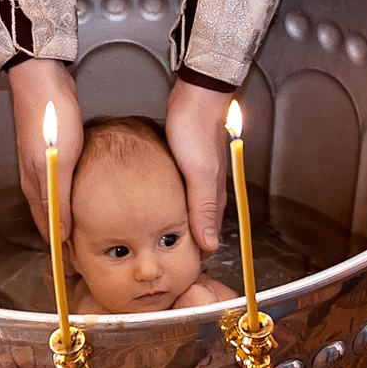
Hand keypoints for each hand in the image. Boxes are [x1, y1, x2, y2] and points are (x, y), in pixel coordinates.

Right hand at [10, 58, 84, 241]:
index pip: (46, 228)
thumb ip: (59, 199)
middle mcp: (35, 178)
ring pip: (54, 201)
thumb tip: (63, 233)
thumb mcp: (58, 161)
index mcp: (34, 185)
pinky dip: (71, 197)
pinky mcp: (52, 150)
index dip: (60, 248)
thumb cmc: (49, 115)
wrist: (42, 79)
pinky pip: (60, 183)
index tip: (75, 265)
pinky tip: (84, 195)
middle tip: (84, 253)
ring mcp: (42, 164)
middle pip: (49, 217)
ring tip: (86, 230)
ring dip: (67, 217)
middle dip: (64, 237)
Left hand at [163, 79, 234, 252]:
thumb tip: (209, 244)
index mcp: (214, 196)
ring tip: (151, 242)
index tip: (176, 272)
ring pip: (185, 212)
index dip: (193, 255)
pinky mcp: (182, 166)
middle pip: (196, 227)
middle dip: (180, 246)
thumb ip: (204, 207)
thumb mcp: (200, 172)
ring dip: (172, 227)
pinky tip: (152, 209)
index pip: (207, 238)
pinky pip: (176, 195)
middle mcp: (207, 191)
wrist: (196, 95)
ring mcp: (195, 178)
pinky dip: (166, 207)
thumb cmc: (198, 128)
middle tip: (158, 262)